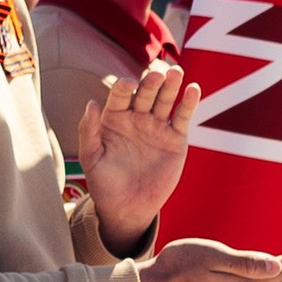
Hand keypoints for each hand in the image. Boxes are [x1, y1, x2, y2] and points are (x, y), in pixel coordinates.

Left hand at [75, 62, 199, 249]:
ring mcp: (157, 126)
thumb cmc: (104, 184)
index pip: (120, 95)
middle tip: (156, 75)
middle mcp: (136, 117)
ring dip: (171, 86)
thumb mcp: (91, 159)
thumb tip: (91, 103)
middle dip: (151, 83)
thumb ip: (89, 131)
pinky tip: (193, 89)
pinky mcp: (175, 138)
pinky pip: (182, 117)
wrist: (127, 208)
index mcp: (114, 117)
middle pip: (145, 93)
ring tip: (175, 72)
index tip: (128, 84)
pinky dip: (189, 103)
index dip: (124, 87)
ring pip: (165, 100)